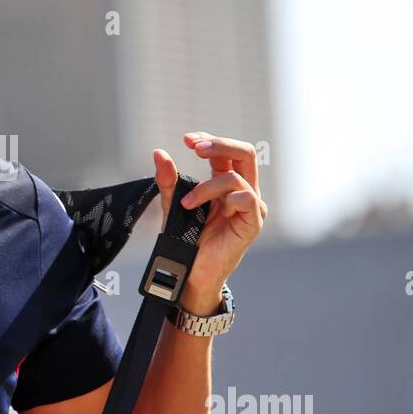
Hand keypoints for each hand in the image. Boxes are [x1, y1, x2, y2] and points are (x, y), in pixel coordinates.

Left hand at [153, 131, 266, 312]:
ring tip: (186, 204)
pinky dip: (224, 199)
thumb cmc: (185, 241)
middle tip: (194, 147)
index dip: (209, 140)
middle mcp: (243, 191)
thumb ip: (167, 180)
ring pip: (236, 177)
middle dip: (219, 144)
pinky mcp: (253, 222)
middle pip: (245, 152)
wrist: (190, 273)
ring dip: (206, 187)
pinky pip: (247, 198)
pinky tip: (207, 212)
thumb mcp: (173, 205)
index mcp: (227, 183)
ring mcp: (252, 206)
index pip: (226, 151)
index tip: (186, 140)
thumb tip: (159, 152)